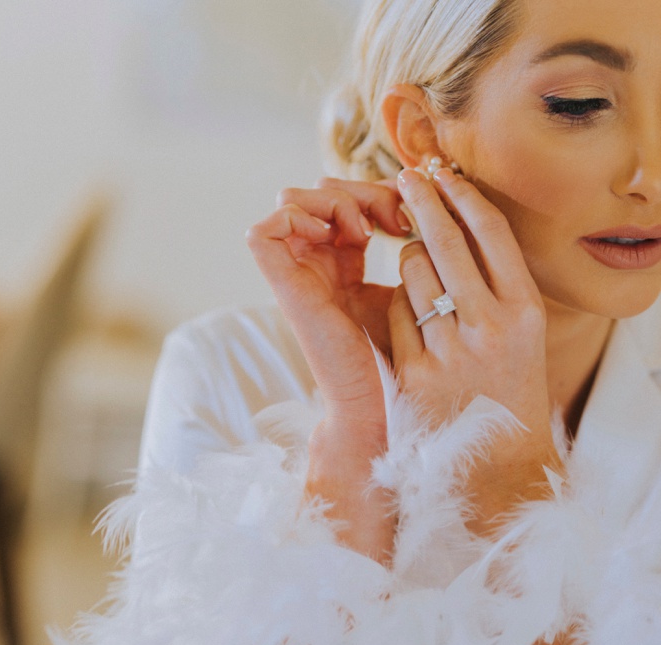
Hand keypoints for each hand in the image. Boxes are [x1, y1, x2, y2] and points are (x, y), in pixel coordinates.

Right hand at [246, 177, 412, 437]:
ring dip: (336, 200)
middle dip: (360, 189)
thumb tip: (433, 203)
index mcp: (342, 263)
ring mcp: (296, 275)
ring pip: (290, 199)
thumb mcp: (413, 288)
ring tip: (370, 230)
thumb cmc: (404, 356)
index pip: (345, 198)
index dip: (379, 192)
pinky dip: (300, 218)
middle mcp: (314, 264)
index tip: (416, 218)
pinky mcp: (284, 289)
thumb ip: (413, 250)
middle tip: (398, 220)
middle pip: (317, 190)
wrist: (383, 403)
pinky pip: (264, 231)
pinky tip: (342, 239)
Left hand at [388, 167, 560, 532]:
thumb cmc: (504, 389)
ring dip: (407, 260)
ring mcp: (450, 349)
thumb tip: (461, 225)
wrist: (494, 464)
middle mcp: (491, 325)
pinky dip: (394, 307)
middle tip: (403, 177)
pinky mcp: (413, 373)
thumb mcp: (519, 336)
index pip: (491, 233)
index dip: (462, 195)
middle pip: (447, 242)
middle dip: (422, 202)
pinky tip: (405, 313)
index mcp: (524, 309)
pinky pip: (393, 315)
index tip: (441, 170)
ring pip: (412, 274)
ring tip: (414, 262)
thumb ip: (496, 288)